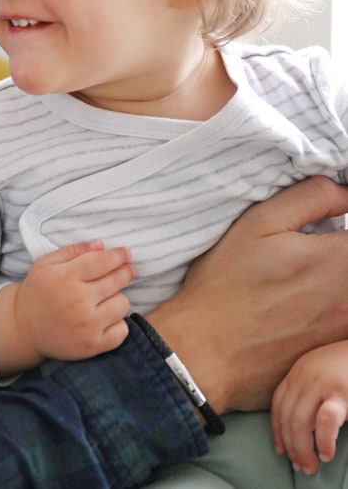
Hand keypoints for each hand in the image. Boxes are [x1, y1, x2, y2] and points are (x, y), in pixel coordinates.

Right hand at [0, 241, 133, 377]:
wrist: (23, 329)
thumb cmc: (36, 292)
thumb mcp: (45, 264)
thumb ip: (73, 251)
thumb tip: (101, 245)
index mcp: (65, 277)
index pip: (103, 261)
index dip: (119, 255)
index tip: (126, 253)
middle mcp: (78, 301)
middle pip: (117, 280)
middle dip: (126, 271)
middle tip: (127, 269)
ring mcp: (87, 325)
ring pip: (122, 304)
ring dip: (117, 298)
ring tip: (106, 298)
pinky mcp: (93, 345)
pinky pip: (122, 330)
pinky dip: (118, 324)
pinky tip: (106, 318)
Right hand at [146, 177, 347, 413]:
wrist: (209, 351)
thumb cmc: (227, 284)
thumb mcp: (258, 223)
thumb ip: (311, 197)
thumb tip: (345, 192)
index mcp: (342, 257)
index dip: (339, 219)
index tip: (320, 224)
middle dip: (333, 248)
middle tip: (306, 248)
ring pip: (346, 286)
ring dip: (331, 275)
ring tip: (298, 279)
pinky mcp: (337, 349)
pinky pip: (342, 315)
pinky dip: (330, 303)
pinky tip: (300, 304)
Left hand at [271, 341, 347, 474]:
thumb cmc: (347, 366)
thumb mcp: (320, 374)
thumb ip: (309, 392)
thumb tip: (302, 428)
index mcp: (298, 373)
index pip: (278, 404)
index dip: (276, 430)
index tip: (280, 450)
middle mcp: (304, 377)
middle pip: (287, 416)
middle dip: (290, 445)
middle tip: (300, 466)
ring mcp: (323, 384)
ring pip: (300, 421)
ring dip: (302, 448)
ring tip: (310, 466)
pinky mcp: (343, 393)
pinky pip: (326, 419)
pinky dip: (324, 440)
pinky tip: (326, 454)